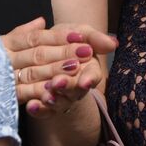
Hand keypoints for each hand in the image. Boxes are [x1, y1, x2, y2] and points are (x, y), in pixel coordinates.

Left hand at [3, 17, 117, 117]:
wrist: (49, 47)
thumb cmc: (68, 40)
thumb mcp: (82, 34)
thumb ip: (96, 39)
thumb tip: (114, 43)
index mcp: (89, 71)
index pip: (92, 77)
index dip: (89, 79)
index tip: (85, 81)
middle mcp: (77, 87)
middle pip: (74, 91)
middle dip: (67, 87)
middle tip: (58, 82)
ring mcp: (62, 97)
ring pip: (59, 102)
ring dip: (53, 100)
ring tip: (45, 96)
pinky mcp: (46, 105)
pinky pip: (43, 111)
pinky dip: (38, 109)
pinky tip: (31, 105)